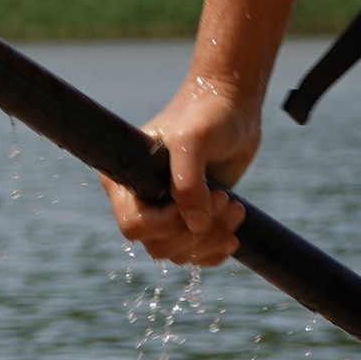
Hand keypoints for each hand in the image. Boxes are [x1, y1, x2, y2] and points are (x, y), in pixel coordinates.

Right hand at [100, 71, 259, 268]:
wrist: (234, 106)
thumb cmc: (208, 114)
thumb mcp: (194, 140)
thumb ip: (188, 181)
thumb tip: (195, 225)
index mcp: (126, 180)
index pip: (133, 224)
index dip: (166, 223)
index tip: (200, 198)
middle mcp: (142, 199)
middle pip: (158, 245)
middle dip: (196, 231)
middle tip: (224, 198)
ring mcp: (167, 211)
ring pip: (179, 252)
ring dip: (211, 238)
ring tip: (233, 206)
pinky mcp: (192, 216)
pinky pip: (195, 254)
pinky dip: (214, 250)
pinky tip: (233, 235)